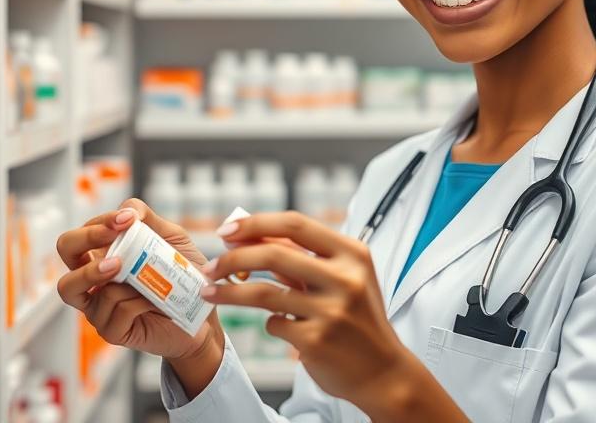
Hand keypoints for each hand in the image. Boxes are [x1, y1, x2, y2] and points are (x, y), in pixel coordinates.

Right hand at [55, 198, 224, 365]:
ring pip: (78, 286)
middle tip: (116, 240)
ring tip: (143, 279)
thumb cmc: (180, 272)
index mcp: (102, 254)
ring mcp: (98, 306)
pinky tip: (156, 301)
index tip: (126, 220)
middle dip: (85, 240)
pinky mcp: (111, 331)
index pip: (83, 233)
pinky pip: (114, 311)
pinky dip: (138, 302)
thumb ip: (148, 219)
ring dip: (119, 279)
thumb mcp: (171, 237)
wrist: (201, 309)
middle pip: (65, 252)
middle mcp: (93, 279)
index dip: (99, 224)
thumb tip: (127, 211)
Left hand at [199, 211, 413, 410]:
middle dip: (233, 257)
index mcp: (352, 254)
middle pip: (274, 254)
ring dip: (230, 292)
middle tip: (211, 265)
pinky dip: (271, 323)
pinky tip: (278, 325)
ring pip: (264, 292)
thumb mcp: (343, 277)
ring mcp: (331, 310)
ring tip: (212, 293)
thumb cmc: (359, 319)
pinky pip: (274, 324)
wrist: (384, 372)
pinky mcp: (316, 340)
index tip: (227, 229)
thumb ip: (302, 256)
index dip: (256, 223)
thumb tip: (251, 235)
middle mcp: (344, 278)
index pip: (295, 224)